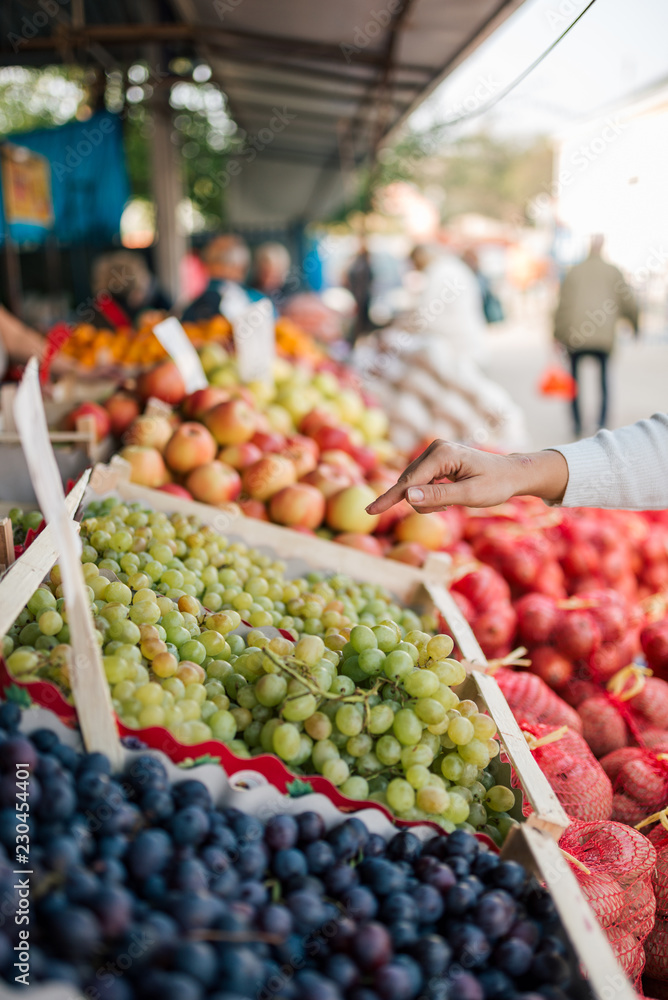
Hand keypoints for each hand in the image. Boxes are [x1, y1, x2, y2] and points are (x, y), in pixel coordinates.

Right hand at [366, 440, 568, 513]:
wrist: (511, 473)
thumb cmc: (496, 484)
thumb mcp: (470, 495)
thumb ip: (439, 496)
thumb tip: (409, 496)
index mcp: (442, 454)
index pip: (409, 481)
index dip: (390, 499)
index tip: (369, 511)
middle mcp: (435, 448)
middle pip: (410, 484)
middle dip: (422, 503)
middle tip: (448, 506)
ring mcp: (434, 453)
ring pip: (414, 486)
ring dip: (428, 500)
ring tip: (452, 501)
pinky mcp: (435, 459)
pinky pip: (421, 483)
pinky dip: (430, 495)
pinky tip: (448, 494)